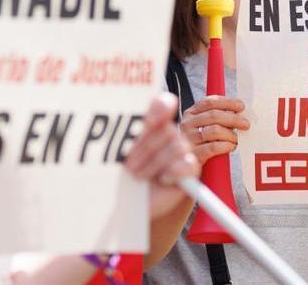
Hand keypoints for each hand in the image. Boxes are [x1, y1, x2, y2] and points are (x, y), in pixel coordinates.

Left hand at [124, 93, 199, 219]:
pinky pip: (189, 164)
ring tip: (139, 176)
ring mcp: (181, 151)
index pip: (163, 104)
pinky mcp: (191, 170)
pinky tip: (163, 179)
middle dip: (146, 148)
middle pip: (167, 129)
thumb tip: (121, 115)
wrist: (128, 204)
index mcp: (150, 124)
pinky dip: (174, 172)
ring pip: (177, 146)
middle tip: (128, 165)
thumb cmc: (120, 176)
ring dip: (155, 164)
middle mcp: (168, 134)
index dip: (159, 109)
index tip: (149, 122)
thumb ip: (123, 134)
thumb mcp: (116, 153)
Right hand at [180, 95, 248, 165]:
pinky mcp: (194, 153)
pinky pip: (214, 147)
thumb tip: (238, 113)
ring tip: (236, 139)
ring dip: (231, 134)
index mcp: (191, 113)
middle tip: (246, 124)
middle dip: (234, 119)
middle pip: (214, 115)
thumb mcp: (203, 126)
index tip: (241, 106)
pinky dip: (226, 146)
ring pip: (215, 130)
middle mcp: (187, 123)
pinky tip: (231, 147)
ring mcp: (189, 139)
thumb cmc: (200, 143)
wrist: (186, 164)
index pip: (209, 102)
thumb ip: (216, 117)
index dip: (227, 102)